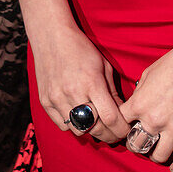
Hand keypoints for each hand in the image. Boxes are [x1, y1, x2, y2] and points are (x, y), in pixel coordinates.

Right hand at [31, 24, 129, 144]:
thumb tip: (122, 115)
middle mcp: (73, 93)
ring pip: (79, 131)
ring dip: (91, 130)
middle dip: (110, 135)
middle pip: (96, 129)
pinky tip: (80, 116)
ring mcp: (57, 99)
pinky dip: (74, 125)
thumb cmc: (81, 48)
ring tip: (97, 123)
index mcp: (92, 82)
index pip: (111, 118)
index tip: (126, 129)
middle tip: (115, 133)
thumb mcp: (103, 66)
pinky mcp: (46, 101)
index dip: (122, 129)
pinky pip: (63, 125)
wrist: (51, 36)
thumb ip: (113, 92)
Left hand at [120, 46, 172, 171]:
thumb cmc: (172, 63)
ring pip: (159, 156)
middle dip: (136, 146)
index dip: (123, 126)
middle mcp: (154, 120)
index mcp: (140, 104)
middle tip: (140, 144)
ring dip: (155, 156)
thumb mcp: (147, 75)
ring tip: (157, 153)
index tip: (127, 128)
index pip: (122, 124)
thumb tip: (136, 106)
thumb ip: (139, 94)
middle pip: (137, 145)